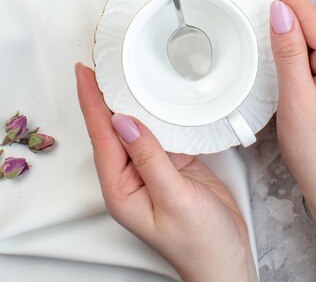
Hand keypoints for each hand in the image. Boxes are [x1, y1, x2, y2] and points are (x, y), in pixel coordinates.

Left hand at [75, 64, 256, 281]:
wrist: (227, 259)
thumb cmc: (200, 243)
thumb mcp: (174, 199)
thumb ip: (149, 158)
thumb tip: (124, 121)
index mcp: (121, 188)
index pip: (101, 135)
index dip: (91, 100)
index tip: (85, 71)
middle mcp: (131, 176)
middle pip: (113, 126)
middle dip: (105, 93)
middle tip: (103, 60)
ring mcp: (152, 169)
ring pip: (138, 125)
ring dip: (133, 98)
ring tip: (127, 69)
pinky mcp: (173, 164)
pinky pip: (162, 130)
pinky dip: (160, 110)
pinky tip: (160, 94)